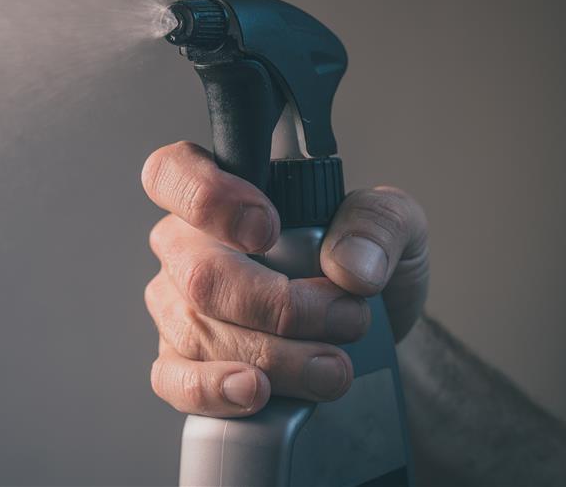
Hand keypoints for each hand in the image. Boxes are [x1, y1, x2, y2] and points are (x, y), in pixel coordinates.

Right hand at [141, 141, 429, 416]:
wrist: (368, 336)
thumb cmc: (362, 265)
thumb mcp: (393, 227)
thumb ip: (377, 224)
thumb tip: (350, 265)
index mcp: (223, 193)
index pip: (172, 173)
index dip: (207, 199)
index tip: (266, 231)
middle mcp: (186, 245)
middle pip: (199, 273)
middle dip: (279, 306)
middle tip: (345, 319)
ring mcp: (176, 305)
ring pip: (198, 330)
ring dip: (273, 356)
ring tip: (333, 368)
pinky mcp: (181, 362)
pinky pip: (175, 379)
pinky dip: (215, 389)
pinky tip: (254, 392)